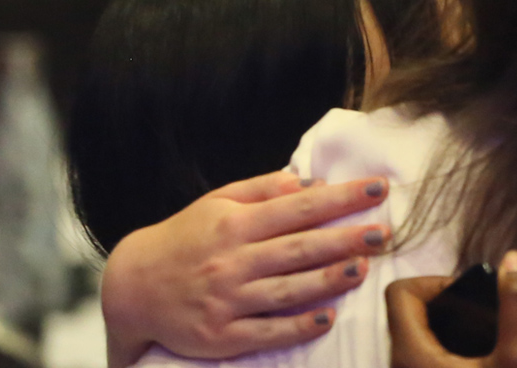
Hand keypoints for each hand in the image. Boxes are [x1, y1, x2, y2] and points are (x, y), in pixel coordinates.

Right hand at [100, 170, 392, 367]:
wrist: (131, 289)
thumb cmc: (184, 239)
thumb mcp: (216, 203)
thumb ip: (261, 190)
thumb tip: (308, 181)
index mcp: (234, 223)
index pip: (298, 207)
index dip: (341, 197)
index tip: (378, 188)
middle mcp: (231, 260)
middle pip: (298, 248)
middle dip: (344, 238)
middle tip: (384, 231)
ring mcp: (226, 300)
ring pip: (286, 289)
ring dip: (327, 279)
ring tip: (364, 268)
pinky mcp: (220, 335)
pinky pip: (266, 332)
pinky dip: (297, 326)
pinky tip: (328, 317)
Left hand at [387, 252, 516, 367]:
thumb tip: (514, 258)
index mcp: (410, 353)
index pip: (400, 291)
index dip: (436, 283)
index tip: (471, 299)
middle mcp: (400, 364)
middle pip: (411, 312)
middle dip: (450, 306)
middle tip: (486, 321)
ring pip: (421, 336)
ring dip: (453, 329)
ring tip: (488, 342)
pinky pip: (429, 357)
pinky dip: (452, 350)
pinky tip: (484, 361)